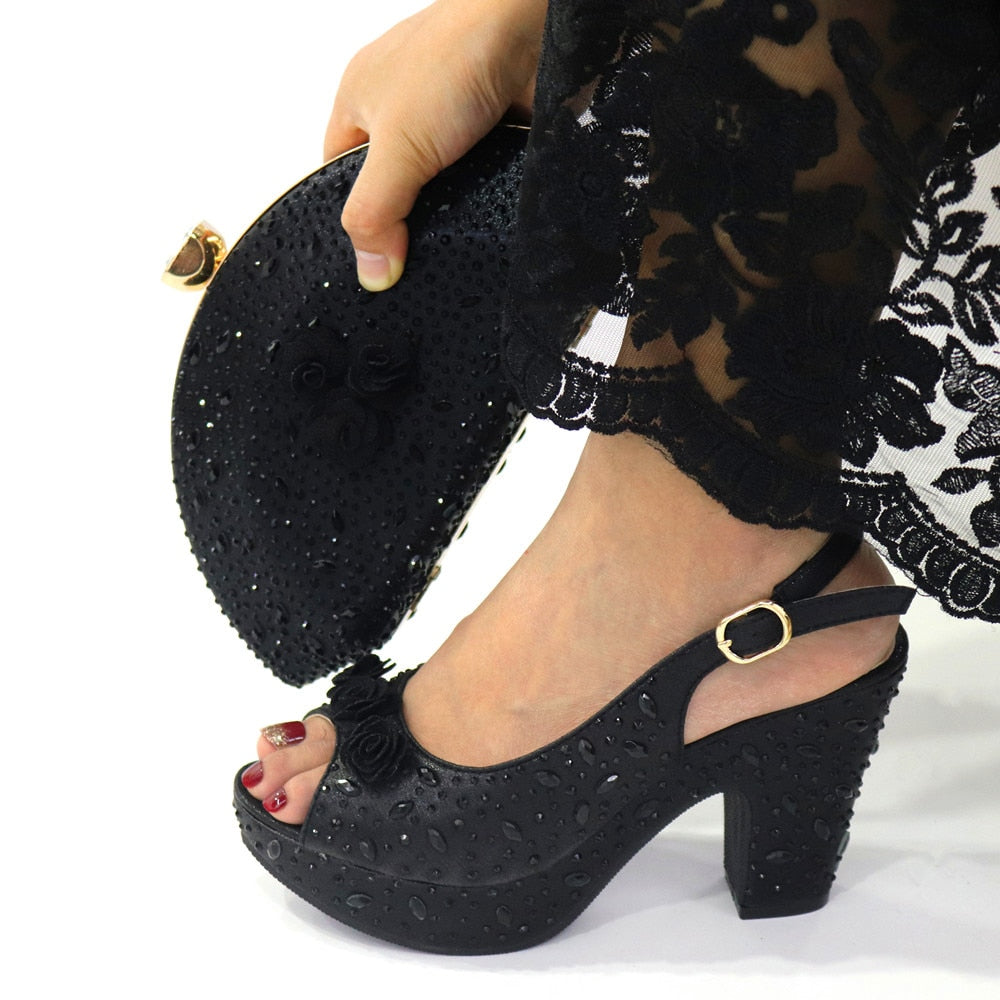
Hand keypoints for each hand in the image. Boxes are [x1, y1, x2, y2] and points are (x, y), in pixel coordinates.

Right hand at [325, 0, 545, 290]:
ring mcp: (453, 120)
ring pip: (442, 186)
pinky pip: (483, 180)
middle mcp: (405, 108)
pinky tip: (492, 204)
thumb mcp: (397, 147)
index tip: (372, 255)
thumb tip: (371, 271)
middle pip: (393, 186)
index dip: (354, 215)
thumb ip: (376, 212)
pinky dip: (488, 194)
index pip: (339, 174)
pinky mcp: (495, 133)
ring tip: (460, 224)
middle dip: (406, 217)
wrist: (536, 27)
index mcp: (361, 100)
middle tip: (417, 250)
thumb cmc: (458, 54)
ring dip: (454, 206)